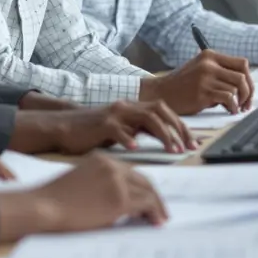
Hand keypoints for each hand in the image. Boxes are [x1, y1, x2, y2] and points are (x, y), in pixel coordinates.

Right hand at [0, 155, 167, 241]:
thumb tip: (121, 202)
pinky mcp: (119, 199)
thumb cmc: (55, 199)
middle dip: (154, 196)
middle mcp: (112, 165)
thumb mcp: (81, 181)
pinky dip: (154, 213)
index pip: (131, 171)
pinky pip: (146, 204)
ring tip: (160, 218)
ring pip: (148, 190)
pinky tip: (156, 221)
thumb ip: (102, 184)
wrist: (44, 206)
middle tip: (160, 211)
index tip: (147, 200)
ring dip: (157, 205)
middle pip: (143, 179)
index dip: (142, 187)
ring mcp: (117, 181)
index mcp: (102, 159)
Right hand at [11, 100, 195, 154]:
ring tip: (172, 150)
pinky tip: (136, 149)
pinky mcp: (101, 124)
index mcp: (133, 108)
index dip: (182, 127)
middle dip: (179, 129)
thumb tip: (163, 140)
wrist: (63, 127)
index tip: (194, 143)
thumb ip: (140, 131)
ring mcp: (115, 114)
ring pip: (147, 118)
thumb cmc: (92, 132)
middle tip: (189, 147)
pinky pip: (118, 130)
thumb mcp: (121, 130)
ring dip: (163, 134)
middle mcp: (127, 107)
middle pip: (162, 111)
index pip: (165, 112)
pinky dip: (128, 139)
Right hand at [141, 50, 252, 113]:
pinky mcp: (203, 92)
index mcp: (210, 55)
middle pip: (242, 76)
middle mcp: (209, 64)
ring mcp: (206, 77)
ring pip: (236, 89)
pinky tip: (229, 110)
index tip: (248, 91)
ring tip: (234, 108)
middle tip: (245, 104)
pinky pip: (228, 98)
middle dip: (248, 93)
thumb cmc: (182, 84)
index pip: (242, 63)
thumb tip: (245, 85)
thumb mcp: (201, 70)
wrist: (162, 92)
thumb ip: (220, 72)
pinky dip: (232, 106)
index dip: (249, 79)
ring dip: (239, 102)